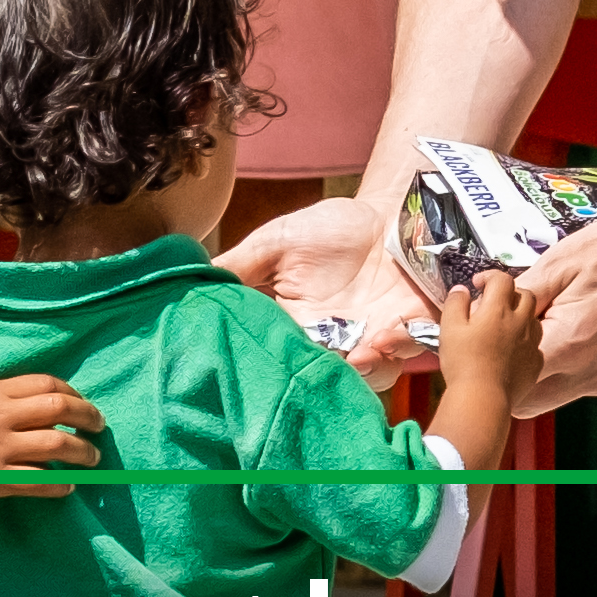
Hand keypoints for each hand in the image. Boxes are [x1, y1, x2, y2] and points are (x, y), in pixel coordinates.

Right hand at [0, 371, 101, 498]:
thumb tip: (24, 401)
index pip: (46, 384)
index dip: (72, 392)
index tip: (81, 403)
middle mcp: (3, 417)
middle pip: (60, 409)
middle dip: (88, 417)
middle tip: (99, 426)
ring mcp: (0, 449)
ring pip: (57, 446)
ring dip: (82, 452)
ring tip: (92, 458)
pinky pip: (38, 481)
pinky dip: (60, 484)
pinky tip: (68, 486)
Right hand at [218, 194, 429, 382]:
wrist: (392, 213)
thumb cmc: (333, 228)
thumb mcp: (276, 241)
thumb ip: (237, 266)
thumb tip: (188, 286)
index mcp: (297, 327)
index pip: (279, 361)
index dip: (272, 371)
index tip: (266, 370)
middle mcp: (334, 344)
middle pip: (320, 381)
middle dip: (319, 383)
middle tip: (316, 370)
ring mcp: (372, 342)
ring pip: (365, 379)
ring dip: (362, 371)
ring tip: (357, 355)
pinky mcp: (409, 334)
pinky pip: (404, 354)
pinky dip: (396, 349)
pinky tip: (386, 335)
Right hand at [425, 272, 538, 461]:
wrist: (482, 399)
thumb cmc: (463, 362)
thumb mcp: (449, 328)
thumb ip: (455, 304)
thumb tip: (461, 291)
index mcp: (498, 309)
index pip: (502, 279)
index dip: (489, 276)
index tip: (478, 284)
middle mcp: (520, 322)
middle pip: (526, 295)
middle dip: (511, 293)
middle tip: (495, 302)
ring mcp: (531, 343)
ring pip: (534, 319)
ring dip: (521, 317)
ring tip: (505, 327)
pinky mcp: (535, 364)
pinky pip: (535, 346)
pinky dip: (525, 343)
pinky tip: (511, 352)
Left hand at [507, 203, 596, 408]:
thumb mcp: (565, 260)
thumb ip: (522, 290)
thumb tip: (486, 294)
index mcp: (568, 345)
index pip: (511, 383)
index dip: (500, 363)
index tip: (501, 345)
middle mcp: (595, 374)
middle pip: (538, 398)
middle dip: (525, 376)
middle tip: (531, 339)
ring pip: (573, 389)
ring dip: (565, 366)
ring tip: (582, 320)